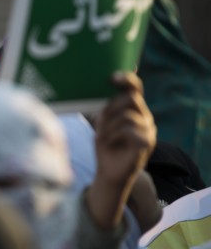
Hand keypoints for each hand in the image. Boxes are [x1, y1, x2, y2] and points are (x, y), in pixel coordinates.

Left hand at [86, 72, 156, 229]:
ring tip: (102, 136)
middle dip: (110, 109)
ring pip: (127, 115)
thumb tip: (102, 88)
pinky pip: (129, 130)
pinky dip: (114, 135)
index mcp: (134, 110)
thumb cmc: (105, 146)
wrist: (108, 171)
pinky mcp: (148, 143)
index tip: (113, 76)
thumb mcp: (102, 123)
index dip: (128, 79)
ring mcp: (149, 130)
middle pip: (131, 98)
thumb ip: (106, 108)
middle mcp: (145, 117)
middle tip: (100, 123)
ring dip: (109, 126)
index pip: (136, 88)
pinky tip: (109, 142)